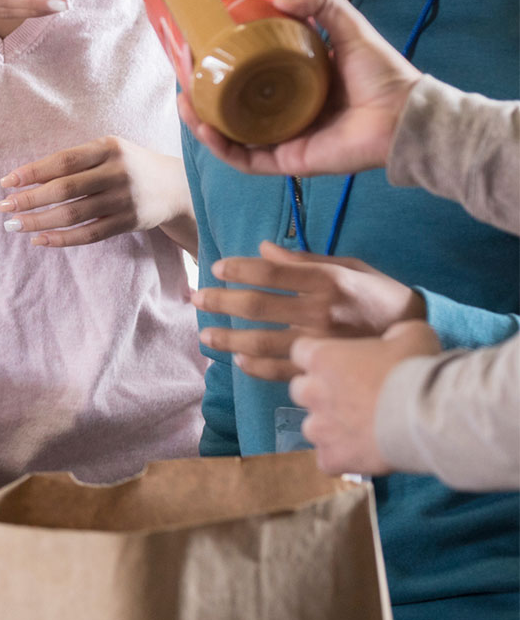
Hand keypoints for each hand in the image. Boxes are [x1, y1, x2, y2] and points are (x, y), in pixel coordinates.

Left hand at [0, 136, 196, 250]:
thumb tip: (24, 179)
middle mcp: (118, 172)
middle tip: (3, 207)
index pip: (63, 160)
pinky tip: (40, 240)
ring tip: (14, 225)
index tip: (6, 182)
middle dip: (30, 198)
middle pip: (65, 188)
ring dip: (39, 221)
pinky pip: (90, 234)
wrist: (177, 186)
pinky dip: (62, 238)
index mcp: (108, 147)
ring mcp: (125, 199)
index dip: (32, 172)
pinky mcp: (130, 222)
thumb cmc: (128, 166)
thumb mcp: (107, 152)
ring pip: (74, 214)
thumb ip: (74, 162)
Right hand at [178, 0, 419, 176]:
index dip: (221, 69)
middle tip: (184, 80)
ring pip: (232, 136)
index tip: (200, 54)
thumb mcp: (350, 26)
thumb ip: (323, 2)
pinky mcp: (289, 161)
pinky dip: (223, 148)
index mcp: (295, 85)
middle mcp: (286, 113)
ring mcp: (285, 139)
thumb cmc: (383, 74)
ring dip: (203, 124)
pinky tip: (206, 129)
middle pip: (232, 109)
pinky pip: (247, 159)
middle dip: (202, 98)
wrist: (405, 114)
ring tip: (185, 103)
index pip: (248, 79)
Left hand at [192, 240, 425, 378]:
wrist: (423, 336)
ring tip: (206, 334)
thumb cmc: (382, 296)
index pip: (272, 273)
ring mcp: (321, 345)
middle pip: (258, 306)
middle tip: (196, 297)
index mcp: (328, 281)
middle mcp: (320, 312)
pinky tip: (239, 360)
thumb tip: (262, 248)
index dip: (239, 269)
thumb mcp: (350, 267)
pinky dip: (255, 367)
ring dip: (228, 338)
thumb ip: (304, 260)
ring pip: (262, 342)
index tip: (216, 267)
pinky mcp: (325, 370)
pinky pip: (281, 372)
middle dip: (220, 301)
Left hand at [268, 321, 442, 475]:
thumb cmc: (417, 369)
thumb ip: (392, 335)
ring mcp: (319, 428)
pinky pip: (327, 459)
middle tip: (353, 397)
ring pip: (311, 427)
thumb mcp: (411, 334)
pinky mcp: (332, 457)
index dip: (321, 358)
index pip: (301, 352)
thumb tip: (394, 340)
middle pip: (301, 390)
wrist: (428, 416)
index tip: (340, 364)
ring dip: (330, 427)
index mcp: (322, 358)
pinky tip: (363, 453)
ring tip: (361, 430)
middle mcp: (312, 391)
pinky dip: (341, 458)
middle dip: (320, 392)